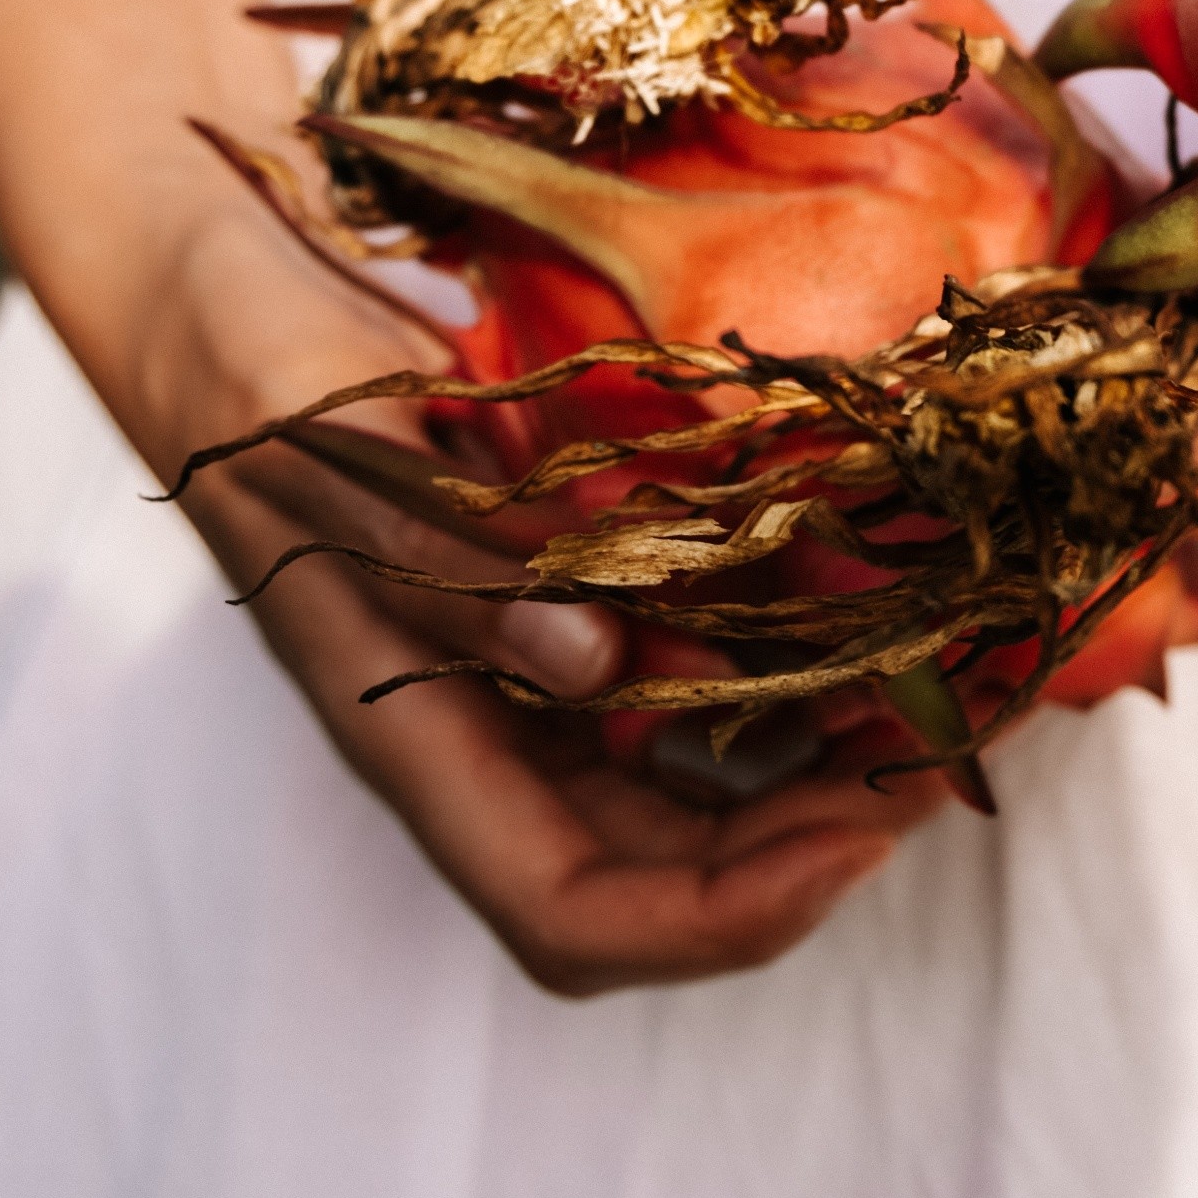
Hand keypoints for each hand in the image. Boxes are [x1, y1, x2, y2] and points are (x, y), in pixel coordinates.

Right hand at [133, 187, 951, 994]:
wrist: (220, 285)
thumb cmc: (250, 371)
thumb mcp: (335, 451)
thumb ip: (451, 560)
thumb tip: (597, 665)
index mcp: (415, 735)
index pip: (573, 912)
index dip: (727, 912)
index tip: (866, 829)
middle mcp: (489, 729)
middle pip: (673, 867)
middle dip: (831, 828)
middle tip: (972, 726)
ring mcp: (535, 666)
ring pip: (709, 771)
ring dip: (842, 741)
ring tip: (977, 662)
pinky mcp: (576, 585)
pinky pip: (707, 653)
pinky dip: (806, 639)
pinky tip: (898, 578)